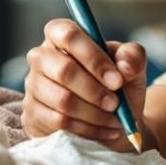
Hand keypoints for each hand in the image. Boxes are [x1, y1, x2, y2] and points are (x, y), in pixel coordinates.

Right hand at [22, 19, 146, 150]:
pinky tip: (105, 129)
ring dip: (95, 113)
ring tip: (116, 119)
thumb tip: (124, 66)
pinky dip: (88, 128)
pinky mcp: (32, 113)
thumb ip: (133, 56)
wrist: (115, 121)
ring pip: (62, 100)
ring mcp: (33, 85)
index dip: (94, 58)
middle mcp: (41, 56)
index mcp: (62, 35)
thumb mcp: (132, 66)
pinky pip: (59, 122)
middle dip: (96, 91)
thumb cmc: (118, 86)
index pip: (68, 35)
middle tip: (116, 103)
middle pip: (64, 70)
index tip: (117, 80)